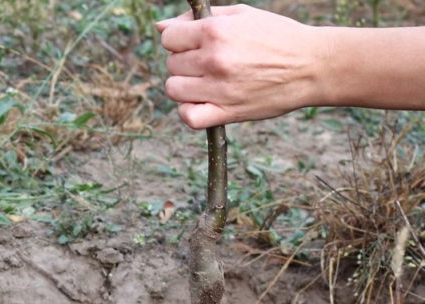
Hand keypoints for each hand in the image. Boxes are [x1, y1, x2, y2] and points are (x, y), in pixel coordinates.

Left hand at [156, 4, 325, 128]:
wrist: (312, 66)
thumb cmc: (276, 36)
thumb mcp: (241, 15)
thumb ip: (198, 18)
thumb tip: (161, 26)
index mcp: (216, 31)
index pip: (168, 38)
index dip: (178, 40)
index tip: (194, 44)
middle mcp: (214, 59)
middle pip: (171, 64)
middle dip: (185, 62)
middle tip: (208, 63)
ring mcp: (219, 88)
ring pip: (173, 89)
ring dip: (185, 86)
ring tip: (206, 81)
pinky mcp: (227, 112)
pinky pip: (188, 117)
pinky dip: (189, 112)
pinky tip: (202, 102)